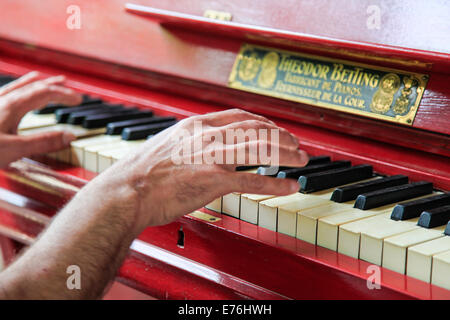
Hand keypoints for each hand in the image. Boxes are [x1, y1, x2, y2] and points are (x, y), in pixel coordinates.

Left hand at [0, 71, 81, 167]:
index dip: (64, 94)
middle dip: (54, 86)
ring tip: (44, 79)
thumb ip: (44, 143)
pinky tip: (11, 93)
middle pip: (33, 87)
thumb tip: (70, 136)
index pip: (45, 93)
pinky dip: (16, 89)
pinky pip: (4, 93)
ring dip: (35, 83)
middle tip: (69, 89)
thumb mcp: (14, 150)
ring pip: (17, 87)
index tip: (78, 99)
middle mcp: (1, 100)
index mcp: (11, 107)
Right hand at [91, 109, 308, 232]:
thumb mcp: (168, 146)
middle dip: (282, 136)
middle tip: (297, 144)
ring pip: (261, 149)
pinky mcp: (214, 180)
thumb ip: (190, 144)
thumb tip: (203, 151)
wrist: (126, 191)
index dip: (264, 122)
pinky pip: (254, 179)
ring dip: (287, 154)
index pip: (240, 116)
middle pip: (257, 129)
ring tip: (302, 160)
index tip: (276, 129)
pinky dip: (276, 183)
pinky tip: (289, 186)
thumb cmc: (142, 174)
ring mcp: (212, 157)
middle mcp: (208, 136)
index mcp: (197, 126)